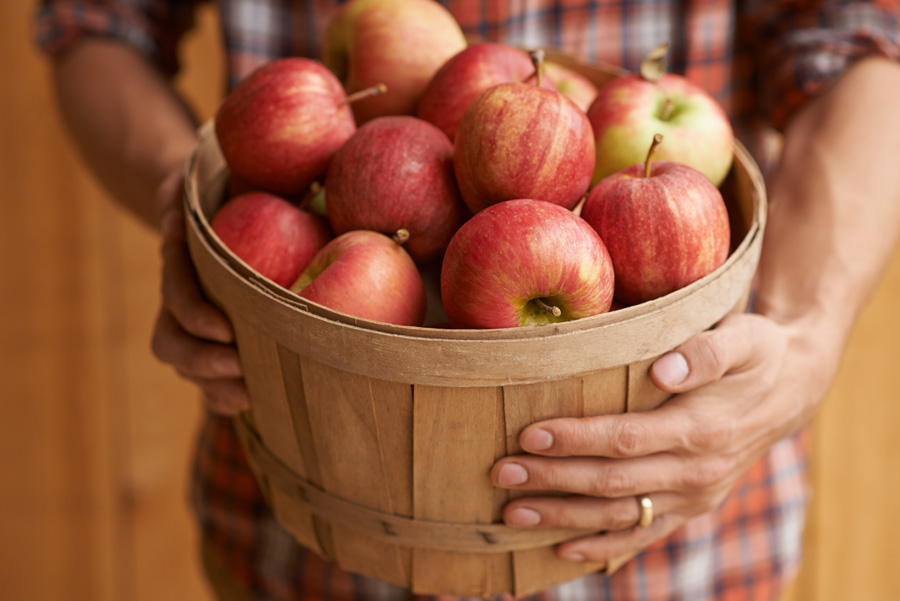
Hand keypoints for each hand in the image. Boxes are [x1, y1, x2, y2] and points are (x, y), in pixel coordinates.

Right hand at [151, 167, 249, 413]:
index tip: (224, 330)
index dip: (194, 314)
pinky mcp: (218, 338)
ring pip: (187, 364)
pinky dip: (224, 393)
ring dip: (212, 384)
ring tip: (246, 395)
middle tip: (238, 368)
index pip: (177, 293)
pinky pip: (211, 374)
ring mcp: (195, 323)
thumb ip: (180, 193)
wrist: (214, 204)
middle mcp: (181, 298)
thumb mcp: (194, 179)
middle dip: (200, 362)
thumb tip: (176, 217)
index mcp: (180, 263)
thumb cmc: (216, 187)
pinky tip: (249, 401)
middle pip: (173, 342)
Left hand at [490, 312, 836, 562]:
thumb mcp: (742, 337)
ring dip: (564, 517)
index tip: (530, 434)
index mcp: (702, 430)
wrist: (792, 388)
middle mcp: (697, 472)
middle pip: (612, 483)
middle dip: (553, 480)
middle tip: (501, 473)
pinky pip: (645, 534)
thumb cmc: (756, 354)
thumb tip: (663, 369)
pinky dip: (604, 546)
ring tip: (512, 513)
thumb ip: (705, 352)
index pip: (625, 440)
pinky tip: (563, 549)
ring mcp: (695, 496)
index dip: (575, 440)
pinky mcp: (693, 507)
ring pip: (620, 516)